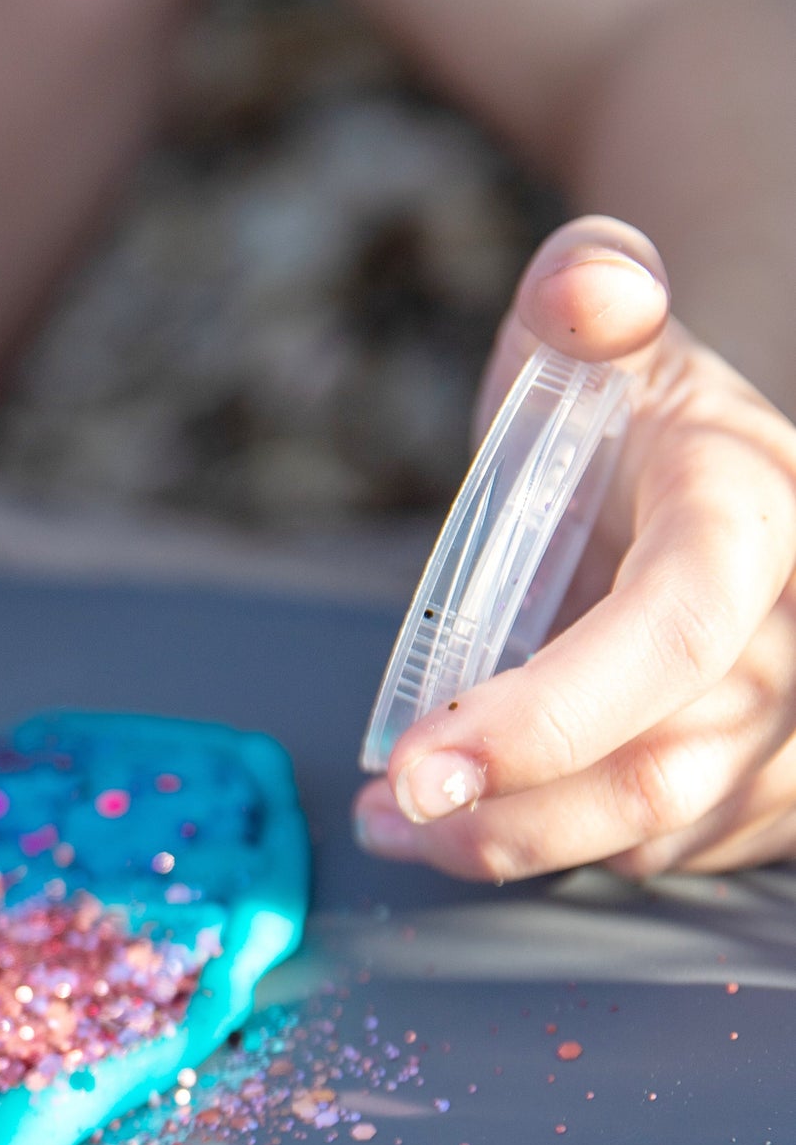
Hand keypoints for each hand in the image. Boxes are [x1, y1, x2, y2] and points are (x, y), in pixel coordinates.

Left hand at [354, 215, 795, 880]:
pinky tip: (480, 826)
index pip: (674, 629)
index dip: (550, 713)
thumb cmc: (627, 411)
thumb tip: (590, 289)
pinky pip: (667, 854)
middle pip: (661, 766)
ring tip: (398, 822)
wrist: (695, 475)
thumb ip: (587, 290)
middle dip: (506, 815)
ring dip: (512, 846)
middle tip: (386, 813)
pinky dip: (563, 850)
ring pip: (656, 830)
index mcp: (757, 514)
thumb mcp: (597, 332)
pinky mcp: (773, 786)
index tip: (423, 764)